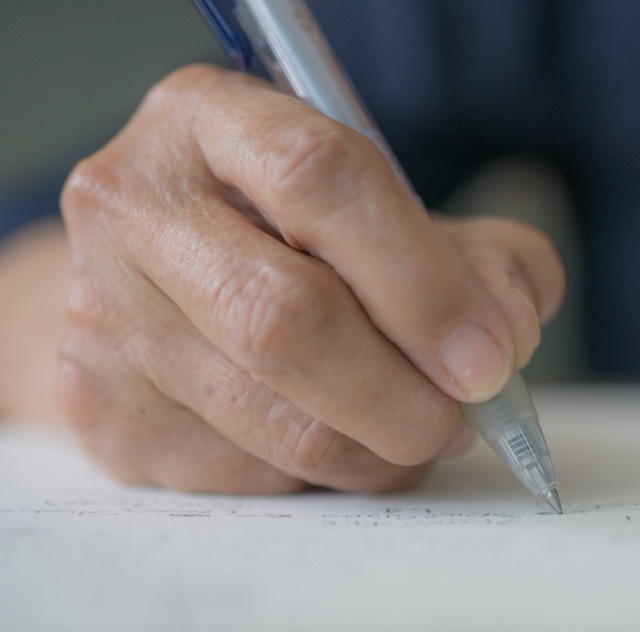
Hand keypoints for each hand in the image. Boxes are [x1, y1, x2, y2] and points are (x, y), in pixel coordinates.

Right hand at [55, 64, 562, 492]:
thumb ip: (481, 258)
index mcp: (211, 120)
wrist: (156, 289)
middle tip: (465, 418)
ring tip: (422, 432)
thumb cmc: (299, 244)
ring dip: (382, 451)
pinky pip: (254, 478)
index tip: (490, 355)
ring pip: (277, 424)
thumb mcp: (398, 216)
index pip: (321, 181)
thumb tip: (508, 334)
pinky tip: (345, 442)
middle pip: (287, 320)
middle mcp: (136, 207)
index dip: (423, 281)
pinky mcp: (106, 416)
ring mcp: (105, 317)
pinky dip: (331, 478)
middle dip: (405, 393)